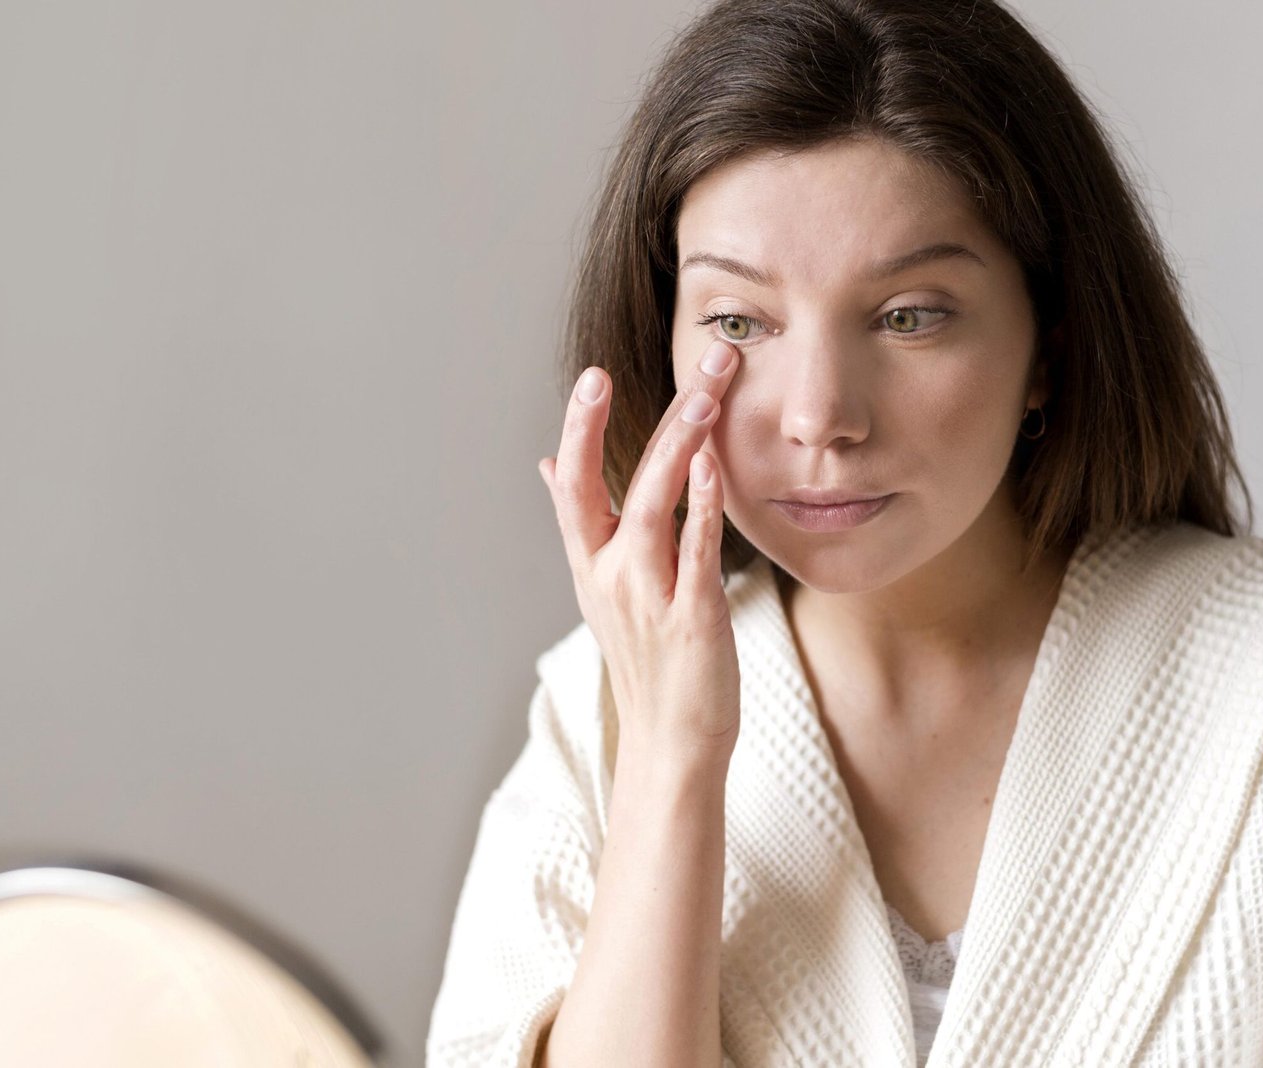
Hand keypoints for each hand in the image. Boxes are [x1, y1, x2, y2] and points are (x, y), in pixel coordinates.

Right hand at [537, 338, 742, 759]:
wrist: (671, 742)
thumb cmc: (647, 660)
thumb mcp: (602, 586)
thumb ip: (581, 520)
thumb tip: (547, 462)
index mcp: (590, 561)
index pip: (573, 481)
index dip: (581, 427)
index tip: (594, 375)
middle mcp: (610, 573)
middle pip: (618, 478)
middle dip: (653, 413)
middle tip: (700, 357)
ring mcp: (649, 596)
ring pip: (655, 505)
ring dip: (679, 446)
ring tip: (707, 394)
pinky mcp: (692, 619)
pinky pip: (696, 554)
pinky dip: (703, 509)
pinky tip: (716, 468)